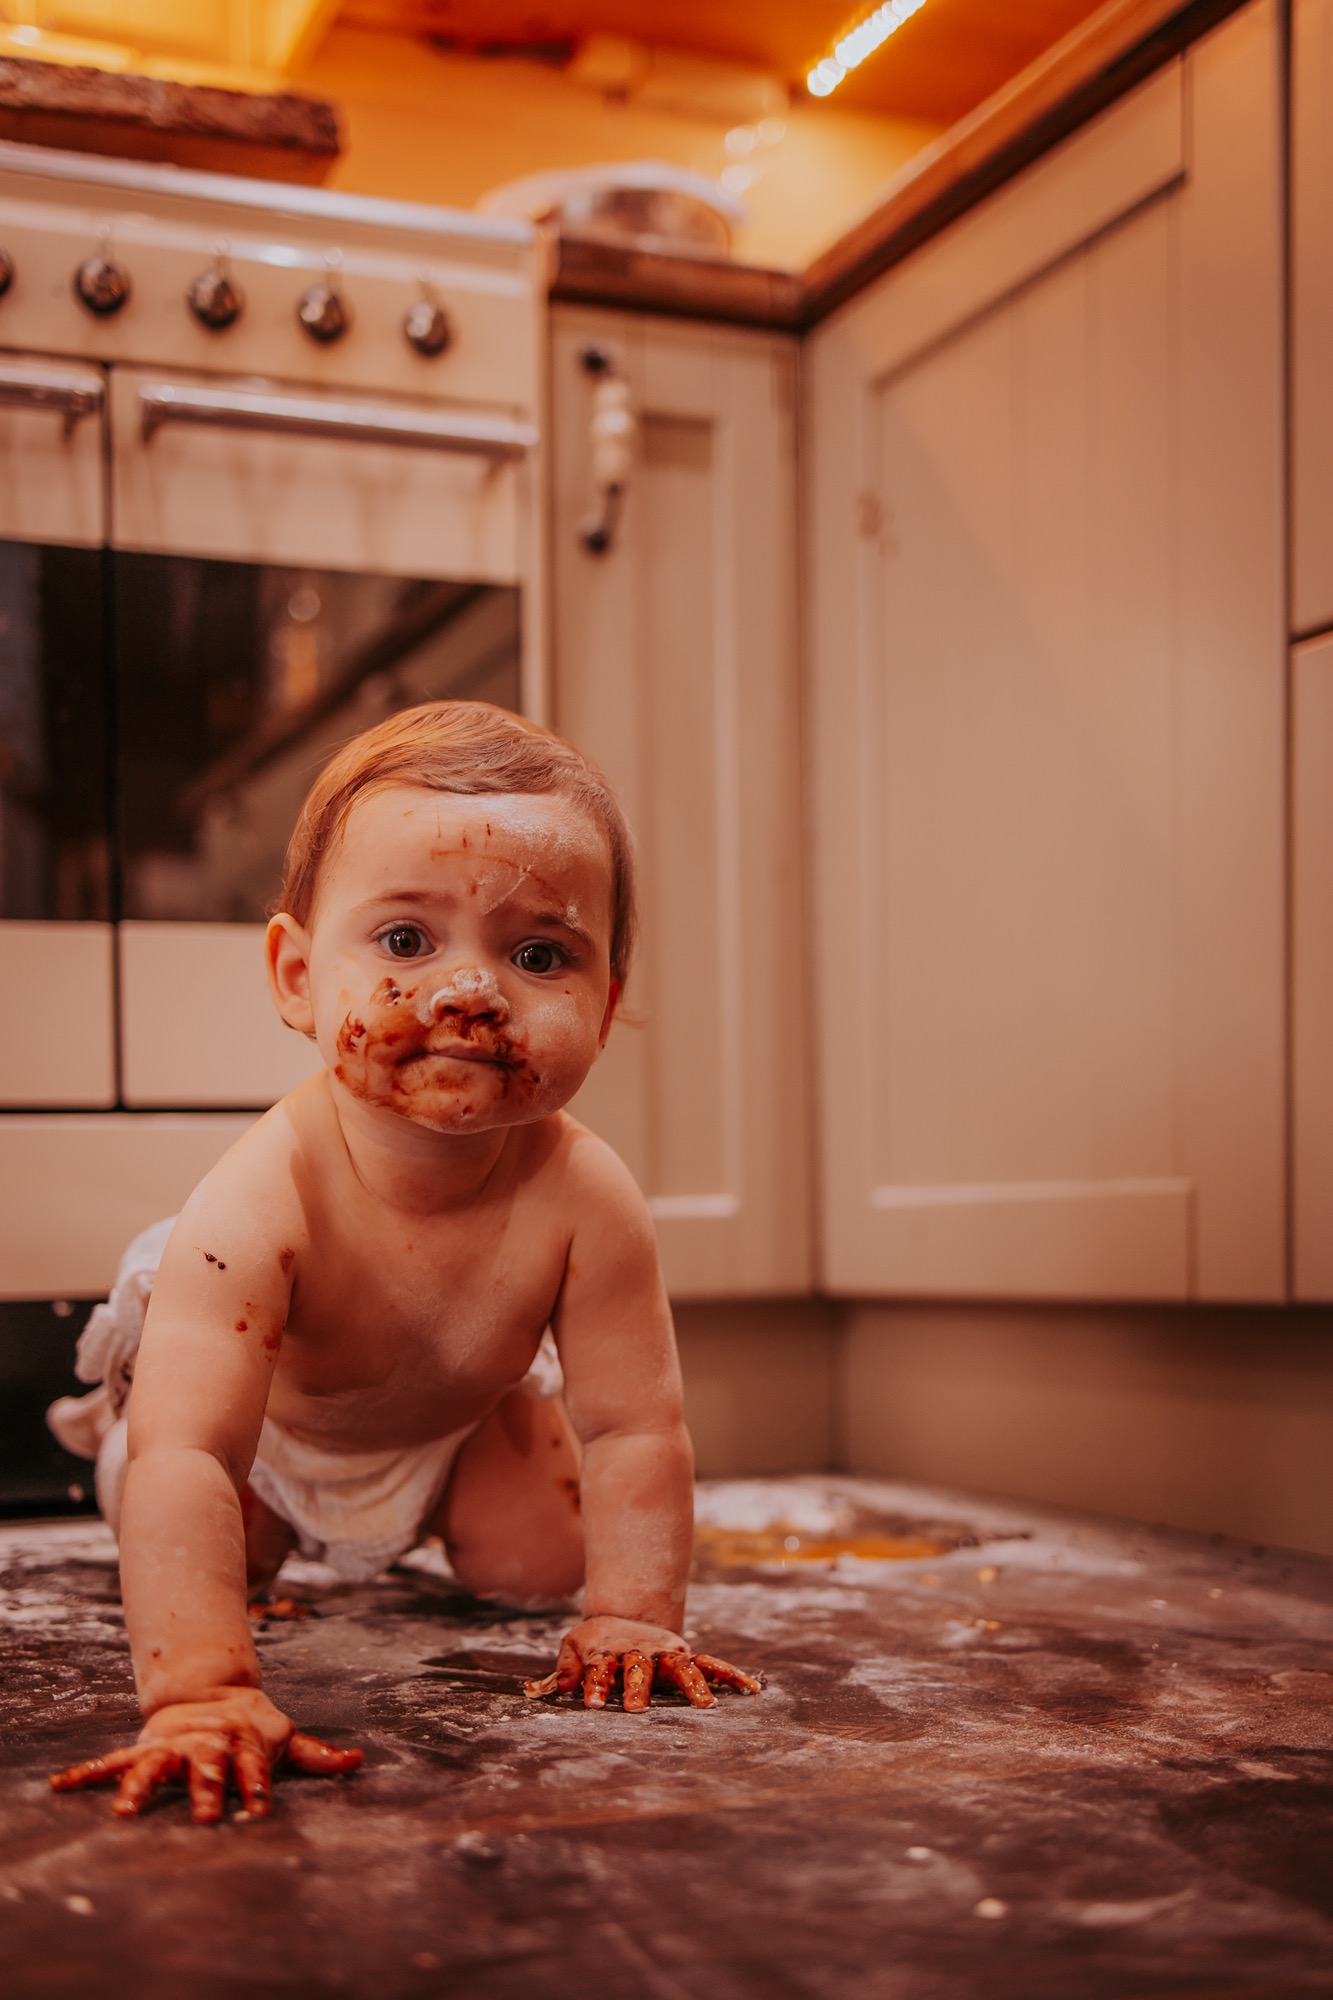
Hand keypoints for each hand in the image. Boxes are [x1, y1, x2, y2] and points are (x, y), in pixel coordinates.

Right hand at [48, 1687, 361, 1822]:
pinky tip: (60, 1787)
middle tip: (202, 1817)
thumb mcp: (285, 1738)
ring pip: (155, 1766)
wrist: (213, 1692)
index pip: (252, 1768)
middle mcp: (205, 1747)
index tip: (257, 1811)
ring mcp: (173, 1746)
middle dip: (204, 1792)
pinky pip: (113, 1762)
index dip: (256, 1786)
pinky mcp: (146, 1748)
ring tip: (122, 1811)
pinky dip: (87, 1774)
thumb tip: (357, 1760)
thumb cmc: (252, 1728)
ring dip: (139, 1788)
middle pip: (205, 1769)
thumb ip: (316, 1754)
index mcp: (240, 1745)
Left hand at [523, 1615, 762, 1712]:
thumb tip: (555, 1687)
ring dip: (692, 1685)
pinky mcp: (685, 1654)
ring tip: (705, 1705)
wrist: (624, 1614)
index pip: (601, 1669)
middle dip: (639, 1689)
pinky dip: (730, 1674)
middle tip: (638, 1710)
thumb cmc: (596, 1641)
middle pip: (640, 1669)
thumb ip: (565, 1667)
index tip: (595, 1705)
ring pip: (680, 1667)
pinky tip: (750, 1689)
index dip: (597, 1685)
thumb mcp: (574, 1645)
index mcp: (611, 1652)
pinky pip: (710, 1664)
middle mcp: (641, 1652)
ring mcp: (666, 1653)